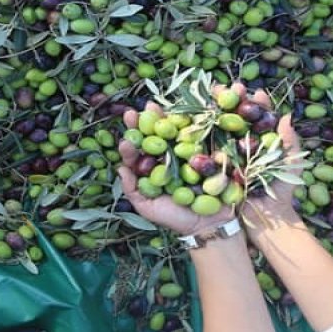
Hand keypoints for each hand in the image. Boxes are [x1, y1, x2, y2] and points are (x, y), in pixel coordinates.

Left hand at [117, 105, 237, 236]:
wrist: (212, 225)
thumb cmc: (177, 219)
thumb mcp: (150, 209)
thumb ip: (134, 191)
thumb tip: (120, 168)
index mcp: (154, 166)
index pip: (140, 149)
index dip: (132, 139)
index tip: (126, 133)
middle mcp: (170, 155)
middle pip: (158, 133)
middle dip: (149, 119)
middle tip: (139, 110)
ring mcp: (190, 151)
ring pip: (178, 129)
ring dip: (169, 115)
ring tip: (157, 106)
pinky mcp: (209, 150)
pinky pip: (202, 135)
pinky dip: (196, 121)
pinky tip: (190, 110)